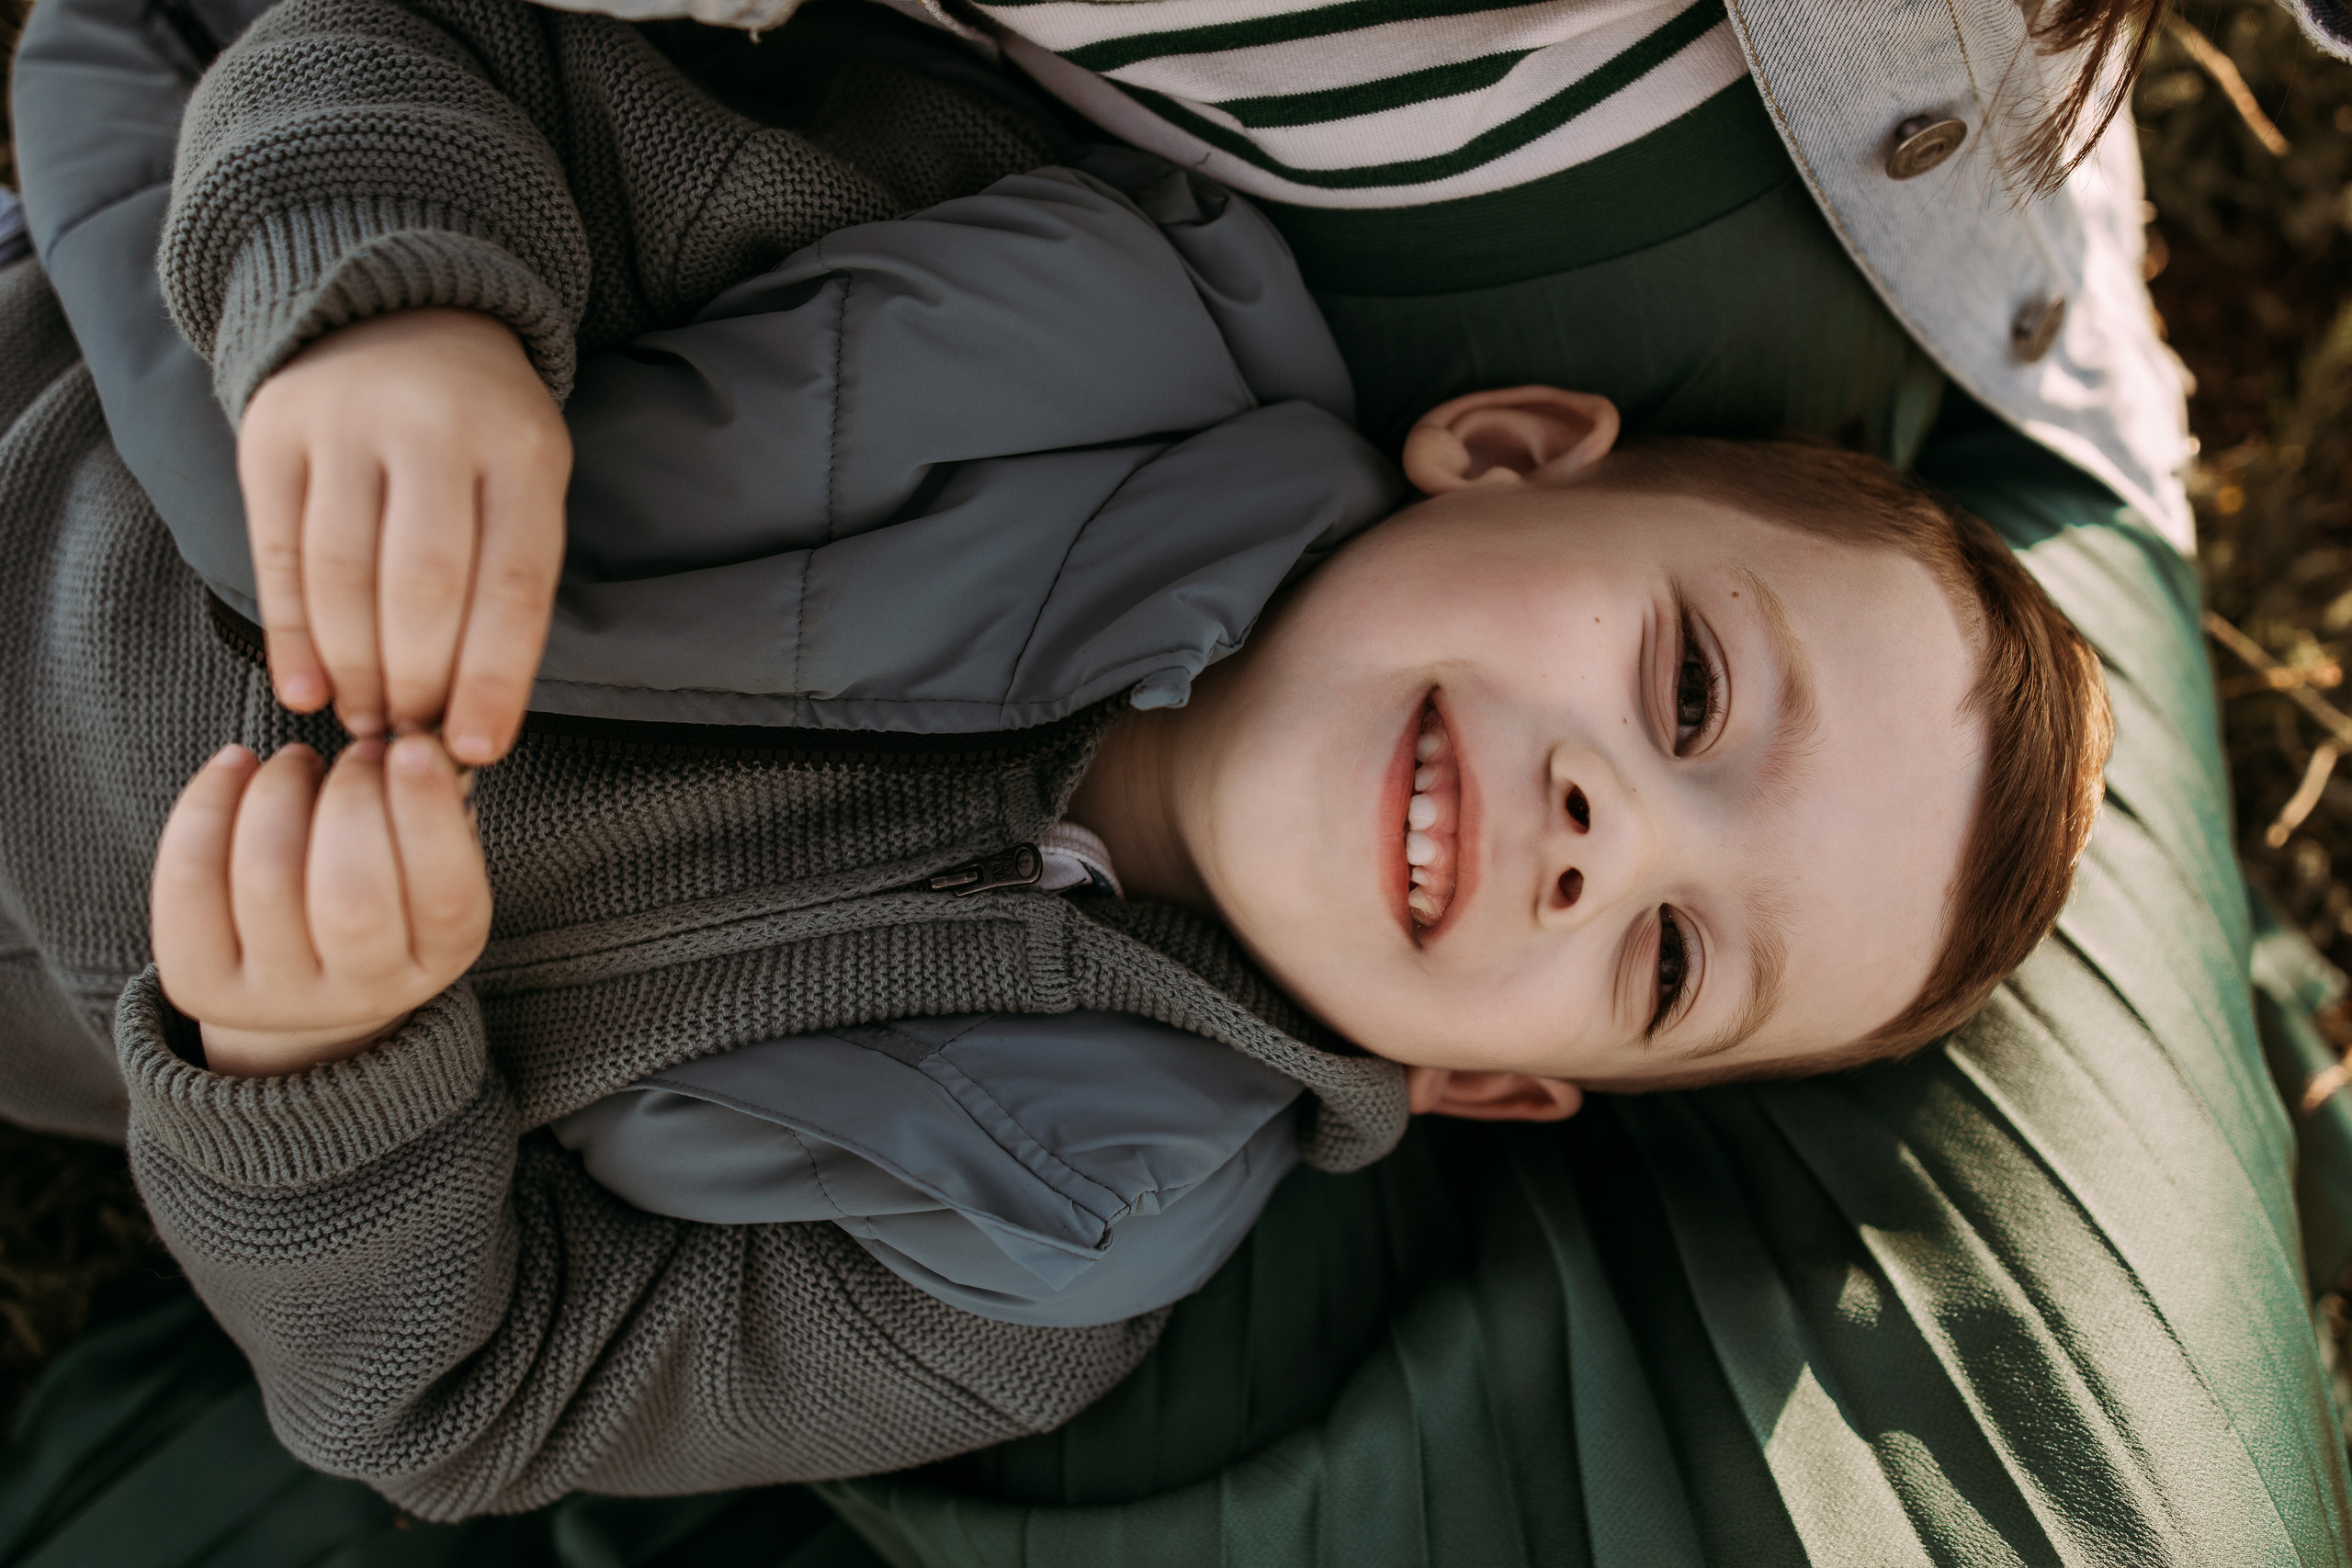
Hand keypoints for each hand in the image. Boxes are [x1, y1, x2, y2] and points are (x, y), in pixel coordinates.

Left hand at [151, 737, 491, 1076]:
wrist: (305, 982)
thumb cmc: (384, 894)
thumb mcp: (426, 864)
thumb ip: (435, 811)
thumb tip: (419, 745)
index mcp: (439, 959)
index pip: (444, 893)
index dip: (426, 812)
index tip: (412, 746)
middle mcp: (362, 991)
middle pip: (352, 897)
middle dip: (351, 797)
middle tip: (359, 753)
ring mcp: (276, 993)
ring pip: (267, 875)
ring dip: (281, 789)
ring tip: (298, 760)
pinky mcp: (200, 980)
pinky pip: (191, 877)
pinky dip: (208, 801)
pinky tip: (236, 765)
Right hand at [239, 308, 570, 762]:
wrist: (401, 314)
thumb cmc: (482, 431)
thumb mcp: (527, 480)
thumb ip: (508, 580)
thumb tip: (476, 713)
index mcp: (519, 451)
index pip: (511, 585)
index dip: (493, 679)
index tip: (476, 750)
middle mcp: (433, 431)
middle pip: (422, 587)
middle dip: (417, 681)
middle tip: (413, 737)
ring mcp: (346, 427)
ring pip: (344, 576)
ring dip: (355, 669)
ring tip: (368, 721)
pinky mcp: (273, 435)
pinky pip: (279, 553)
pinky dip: (293, 633)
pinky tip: (307, 687)